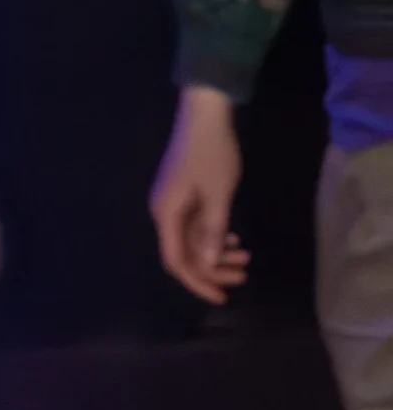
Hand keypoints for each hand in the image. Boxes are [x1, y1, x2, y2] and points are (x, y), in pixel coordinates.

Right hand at [149, 85, 248, 303]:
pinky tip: (233, 237)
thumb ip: (212, 230)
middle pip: (184, 252)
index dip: (197, 281)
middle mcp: (164, 210)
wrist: (204, 113)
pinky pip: (195, 224)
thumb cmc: (211, 153)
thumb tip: (209, 264)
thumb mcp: (217, 194)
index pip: (176, 260)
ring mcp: (173, 201)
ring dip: (216, 252)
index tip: (221, 297)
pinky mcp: (183, 192)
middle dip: (212, 269)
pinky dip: (213, 235)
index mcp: (167, 213)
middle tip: (243, 276)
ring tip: (245, 258)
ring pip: (192, 239)